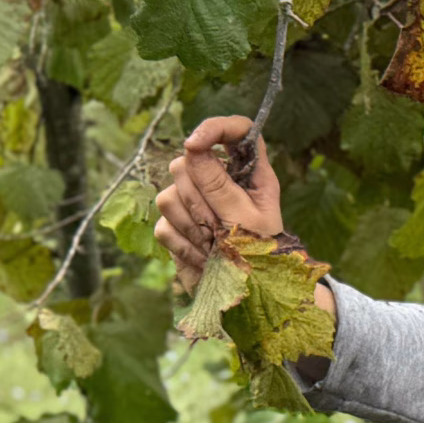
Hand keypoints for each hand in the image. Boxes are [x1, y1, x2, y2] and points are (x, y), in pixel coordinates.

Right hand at [155, 113, 284, 288]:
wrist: (249, 294)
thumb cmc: (262, 256)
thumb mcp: (247, 219)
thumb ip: (220, 186)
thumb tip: (193, 149)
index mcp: (250, 173)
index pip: (235, 130)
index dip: (212, 128)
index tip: (193, 144)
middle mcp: (219, 181)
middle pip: (184, 164)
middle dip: (198, 199)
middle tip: (221, 225)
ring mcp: (194, 202)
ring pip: (166, 195)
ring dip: (191, 226)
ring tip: (215, 245)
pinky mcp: (177, 225)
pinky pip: (161, 224)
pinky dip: (182, 244)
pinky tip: (204, 257)